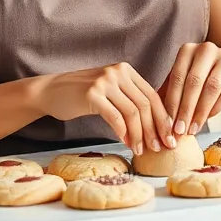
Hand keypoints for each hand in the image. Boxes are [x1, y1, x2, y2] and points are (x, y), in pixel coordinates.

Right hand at [31, 63, 173, 153]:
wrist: (50, 91)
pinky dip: (124, 133)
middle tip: (161, 147)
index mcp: (126, 70)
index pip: (152, 95)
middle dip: (155, 129)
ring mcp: (104, 82)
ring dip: (140, 135)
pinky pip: (115, 117)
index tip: (170, 136)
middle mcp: (117, 72)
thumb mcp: (110, 91)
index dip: (163, 118)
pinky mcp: (91, 94)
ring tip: (142, 150)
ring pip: (132, 112)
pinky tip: (126, 143)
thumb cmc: (82, 95)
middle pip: (145, 104)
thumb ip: (129, 99)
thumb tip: (155, 126)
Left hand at [159, 43, 220, 135]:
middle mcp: (207, 49)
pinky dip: (217, 107)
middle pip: (193, 82)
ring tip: (193, 129)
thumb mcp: (187, 79)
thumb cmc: (205, 76)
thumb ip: (171, 92)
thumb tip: (150, 115)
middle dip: (185, 109)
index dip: (172, 102)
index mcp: (188, 50)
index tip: (167, 124)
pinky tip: (209, 119)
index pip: (177, 77)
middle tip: (179, 132)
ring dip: (201, 112)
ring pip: (212, 87)